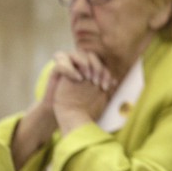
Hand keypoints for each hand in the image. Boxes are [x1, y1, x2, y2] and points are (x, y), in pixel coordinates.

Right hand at [11, 50, 113, 167]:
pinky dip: (69, 69)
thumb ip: (107, 89)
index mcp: (90, 71)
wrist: (67, 116)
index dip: (105, 72)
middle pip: (89, 55)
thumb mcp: (99, 98)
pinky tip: (78, 79)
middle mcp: (79, 67)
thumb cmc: (84, 107)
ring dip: (84, 63)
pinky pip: (60, 63)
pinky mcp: (55, 72)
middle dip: (96, 66)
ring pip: (74, 54)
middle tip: (97, 81)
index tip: (106, 86)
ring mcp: (67, 68)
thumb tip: (116, 81)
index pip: (100, 62)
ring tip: (88, 78)